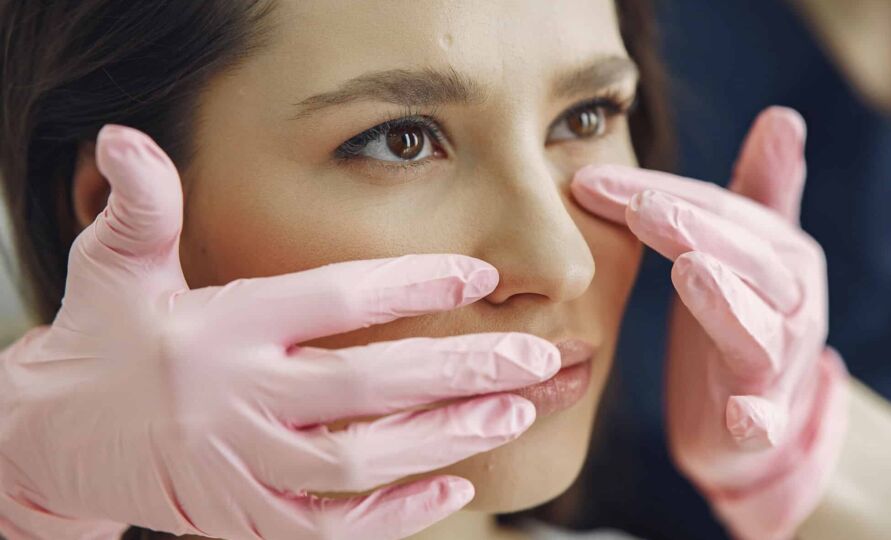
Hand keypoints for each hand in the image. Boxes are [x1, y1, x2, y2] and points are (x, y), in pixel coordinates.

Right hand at [0, 125, 558, 539]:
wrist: (54, 440)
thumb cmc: (104, 340)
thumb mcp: (112, 268)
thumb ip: (144, 210)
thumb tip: (129, 139)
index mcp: (222, 328)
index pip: (331, 300)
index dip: (410, 283)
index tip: (481, 272)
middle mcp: (237, 399)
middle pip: (364, 388)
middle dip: (457, 372)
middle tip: (534, 358)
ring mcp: (242, 466)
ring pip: (357, 462)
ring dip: (442, 440)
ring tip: (514, 414)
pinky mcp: (245, 519)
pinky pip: (328, 526)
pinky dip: (392, 516)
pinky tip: (454, 488)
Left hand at [572, 107, 847, 539]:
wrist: (749, 421)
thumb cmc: (739, 320)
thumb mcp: (748, 251)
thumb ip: (763, 188)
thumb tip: (785, 115)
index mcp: (782, 257)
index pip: (722, 213)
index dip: (662, 192)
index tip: (591, 180)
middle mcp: (791, 305)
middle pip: (749, 261)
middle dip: (697, 231)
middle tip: (645, 209)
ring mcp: (781, 366)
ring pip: (759, 332)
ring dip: (727, 305)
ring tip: (692, 274)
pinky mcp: (765, 422)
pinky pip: (765, 422)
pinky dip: (758, 420)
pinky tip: (743, 417)